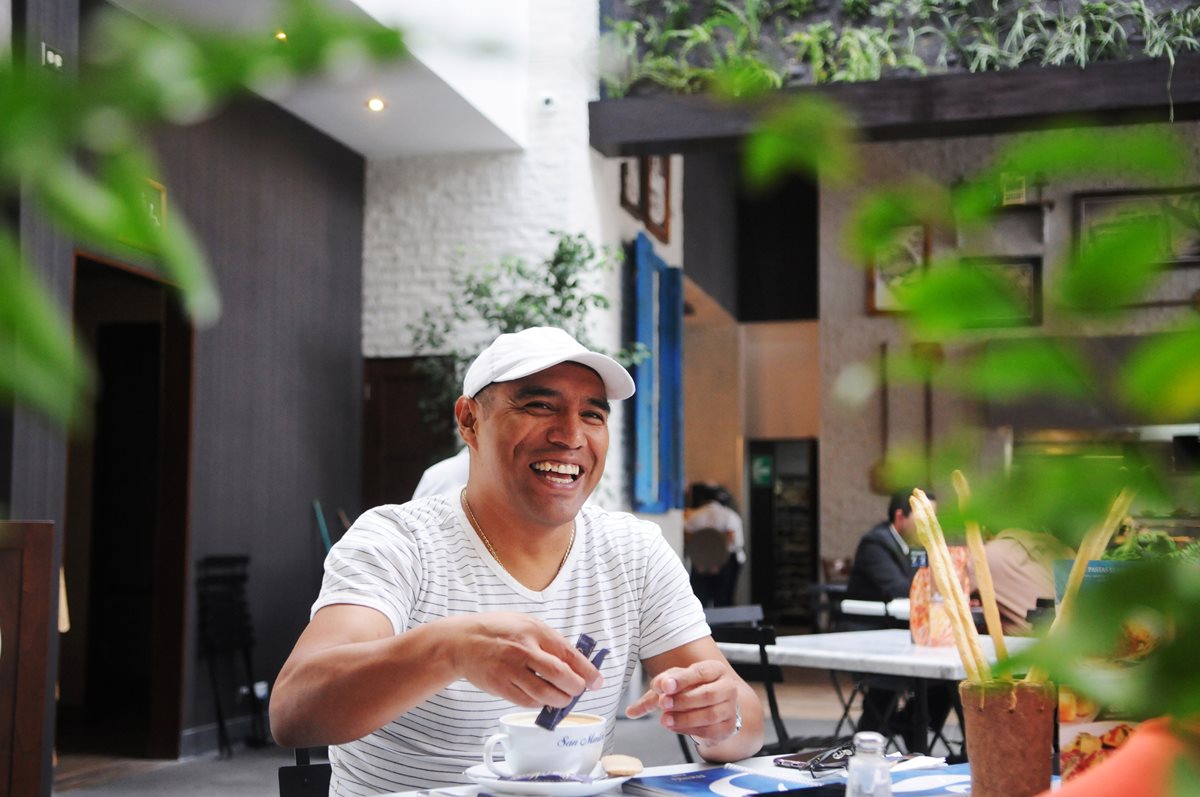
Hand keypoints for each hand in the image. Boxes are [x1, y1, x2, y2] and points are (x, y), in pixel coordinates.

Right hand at [447, 613, 602, 707]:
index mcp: (534, 630)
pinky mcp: (501, 687)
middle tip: (579, 690)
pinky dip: (540, 703)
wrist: (461, 642)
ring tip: (563, 698)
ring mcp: (511, 670)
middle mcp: (524, 649)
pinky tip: (543, 698)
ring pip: (546, 694)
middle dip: (576, 688)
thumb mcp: (526, 624)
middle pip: (561, 676)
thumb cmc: (497, 631)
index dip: (588, 671)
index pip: (569, 653)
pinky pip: (528, 702)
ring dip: (560, 700)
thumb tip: (576, 662)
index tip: (596, 681)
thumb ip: (549, 641)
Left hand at [624, 659, 740, 744]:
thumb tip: (631, 711)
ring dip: (684, 718)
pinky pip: (711, 731)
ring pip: (709, 714)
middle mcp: (727, 687)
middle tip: (662, 704)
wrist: (714, 706)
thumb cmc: (693, 690)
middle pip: (706, 694)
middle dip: (682, 701)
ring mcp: (730, 708)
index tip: (665, 686)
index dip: (681, 680)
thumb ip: (654, 694)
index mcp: (714, 670)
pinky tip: (675, 727)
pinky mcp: (728, 727)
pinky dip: (690, 730)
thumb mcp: (672, 686)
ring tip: (665, 720)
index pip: (699, 672)